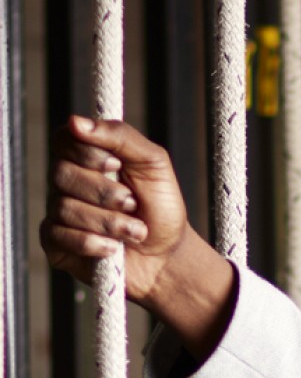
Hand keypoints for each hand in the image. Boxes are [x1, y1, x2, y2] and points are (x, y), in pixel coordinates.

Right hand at [41, 115, 234, 358]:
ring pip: (64, 207)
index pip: (65, 140)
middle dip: (106, 193)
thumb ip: (122, 137)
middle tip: (132, 204)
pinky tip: (113, 248)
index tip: (117, 165)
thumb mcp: (153, 164)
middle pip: (61, 174)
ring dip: (109, 222)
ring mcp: (57, 212)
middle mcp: (65, 181)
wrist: (168, 255)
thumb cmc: (160, 206)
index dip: (88, 153)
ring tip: (136, 230)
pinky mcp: (55, 243)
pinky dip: (94, 243)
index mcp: (84, 157)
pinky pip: (59, 235)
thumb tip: (75, 122)